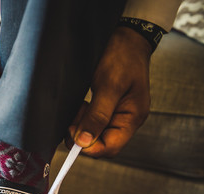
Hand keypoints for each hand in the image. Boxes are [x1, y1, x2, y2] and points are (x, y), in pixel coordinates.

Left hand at [69, 27, 151, 157]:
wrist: (126, 37)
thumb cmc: (122, 57)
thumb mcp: (109, 86)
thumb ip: (97, 115)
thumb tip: (83, 142)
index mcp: (132, 118)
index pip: (110, 148)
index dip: (90, 147)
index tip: (73, 135)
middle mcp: (125, 120)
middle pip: (100, 143)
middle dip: (82, 135)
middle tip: (71, 120)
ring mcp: (115, 114)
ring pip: (93, 133)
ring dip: (80, 125)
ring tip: (78, 107)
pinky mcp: (106, 108)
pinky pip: (91, 121)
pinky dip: (81, 117)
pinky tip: (79, 106)